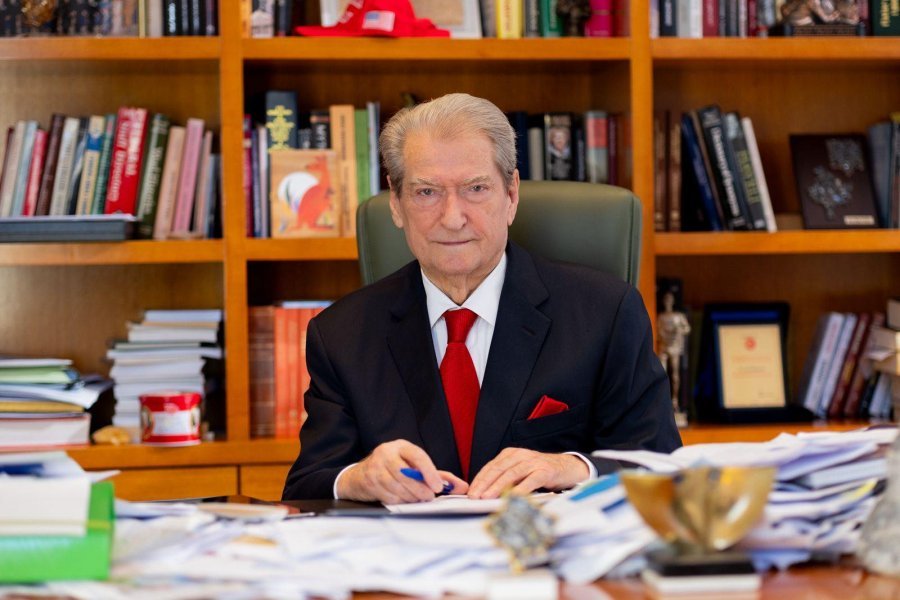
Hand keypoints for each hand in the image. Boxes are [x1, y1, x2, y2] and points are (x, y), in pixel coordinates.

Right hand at [336, 439, 467, 503]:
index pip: (417, 456)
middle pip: (406, 474)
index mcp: (400, 446)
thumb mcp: (414, 466)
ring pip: (398, 487)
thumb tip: (461, 487)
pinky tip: (403, 499)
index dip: (429, 472)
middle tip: (429, 497)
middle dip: (420, 489)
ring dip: (411, 497)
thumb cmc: (394, 468)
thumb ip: (438, 475)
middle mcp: (386, 453)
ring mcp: (375, 468)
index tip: (438, 487)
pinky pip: (389, 496)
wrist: (360, 475)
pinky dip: (400, 501)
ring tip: (417, 498)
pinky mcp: (369, 482)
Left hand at [467, 448, 588, 498]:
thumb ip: (505, 479)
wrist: (567, 467)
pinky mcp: (545, 471)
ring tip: (487, 497)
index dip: (479, 479)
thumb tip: (485, 494)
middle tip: (475, 496)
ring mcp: (533, 462)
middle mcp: (520, 455)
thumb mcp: (520, 472)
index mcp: (511, 454)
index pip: (491, 467)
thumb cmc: (540, 472)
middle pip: (498, 469)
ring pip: (511, 474)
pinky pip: (530, 481)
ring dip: (498, 486)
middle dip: (484, 484)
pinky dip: (520, 490)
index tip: (470, 492)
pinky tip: (512, 497)